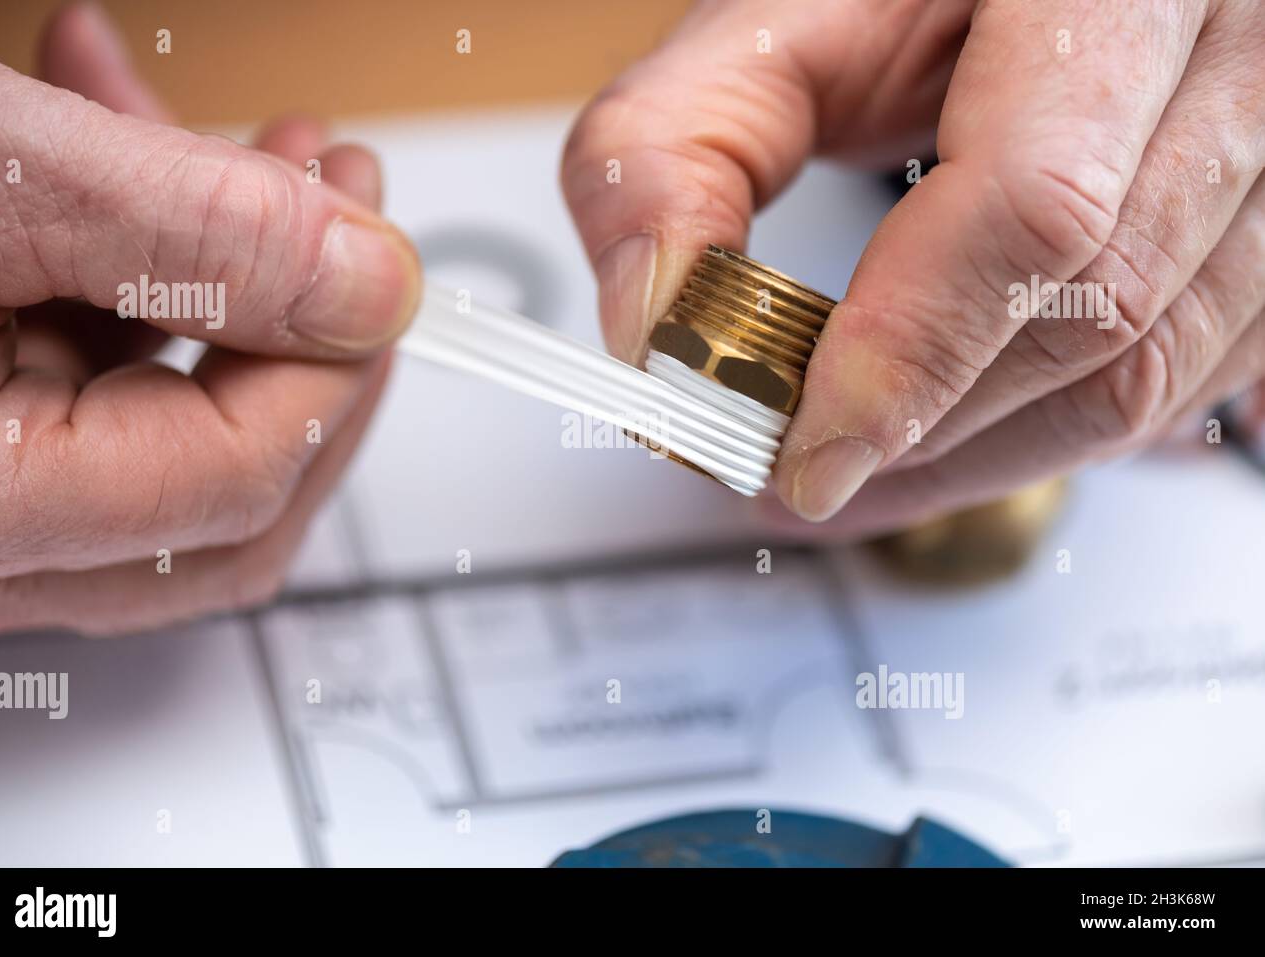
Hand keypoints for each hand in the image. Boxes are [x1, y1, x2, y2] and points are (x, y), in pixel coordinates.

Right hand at [0, 3, 419, 635]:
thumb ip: (189, 237)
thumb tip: (369, 283)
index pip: (233, 479)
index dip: (336, 357)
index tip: (375, 248)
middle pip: (230, 495)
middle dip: (306, 334)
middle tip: (339, 204)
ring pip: (172, 435)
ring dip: (226, 287)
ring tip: (237, 148)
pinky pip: (99, 393)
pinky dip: (142, 285)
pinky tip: (131, 168)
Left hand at [562, 0, 1264, 532]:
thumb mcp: (776, 27)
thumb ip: (673, 149)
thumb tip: (648, 321)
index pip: (1035, 205)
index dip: (912, 354)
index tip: (810, 453)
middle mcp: (1229, 55)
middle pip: (1102, 309)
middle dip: (934, 426)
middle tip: (805, 472)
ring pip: (1154, 372)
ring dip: (988, 455)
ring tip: (863, 475)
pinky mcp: (1262, 235)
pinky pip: (1187, 382)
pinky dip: (1054, 438)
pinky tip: (954, 447)